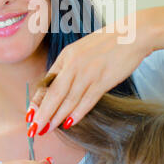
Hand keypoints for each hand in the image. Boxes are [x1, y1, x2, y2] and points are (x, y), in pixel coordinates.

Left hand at [26, 11, 152, 137]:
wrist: (132, 34)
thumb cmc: (110, 42)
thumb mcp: (83, 49)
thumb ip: (71, 65)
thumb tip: (60, 85)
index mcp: (67, 55)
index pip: (47, 81)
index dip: (37, 99)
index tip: (30, 113)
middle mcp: (74, 63)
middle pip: (54, 93)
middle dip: (42, 113)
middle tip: (34, 128)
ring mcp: (88, 72)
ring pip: (69, 99)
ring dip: (56, 117)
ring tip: (47, 129)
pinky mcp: (103, 79)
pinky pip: (87, 100)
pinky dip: (77, 113)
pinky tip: (69, 123)